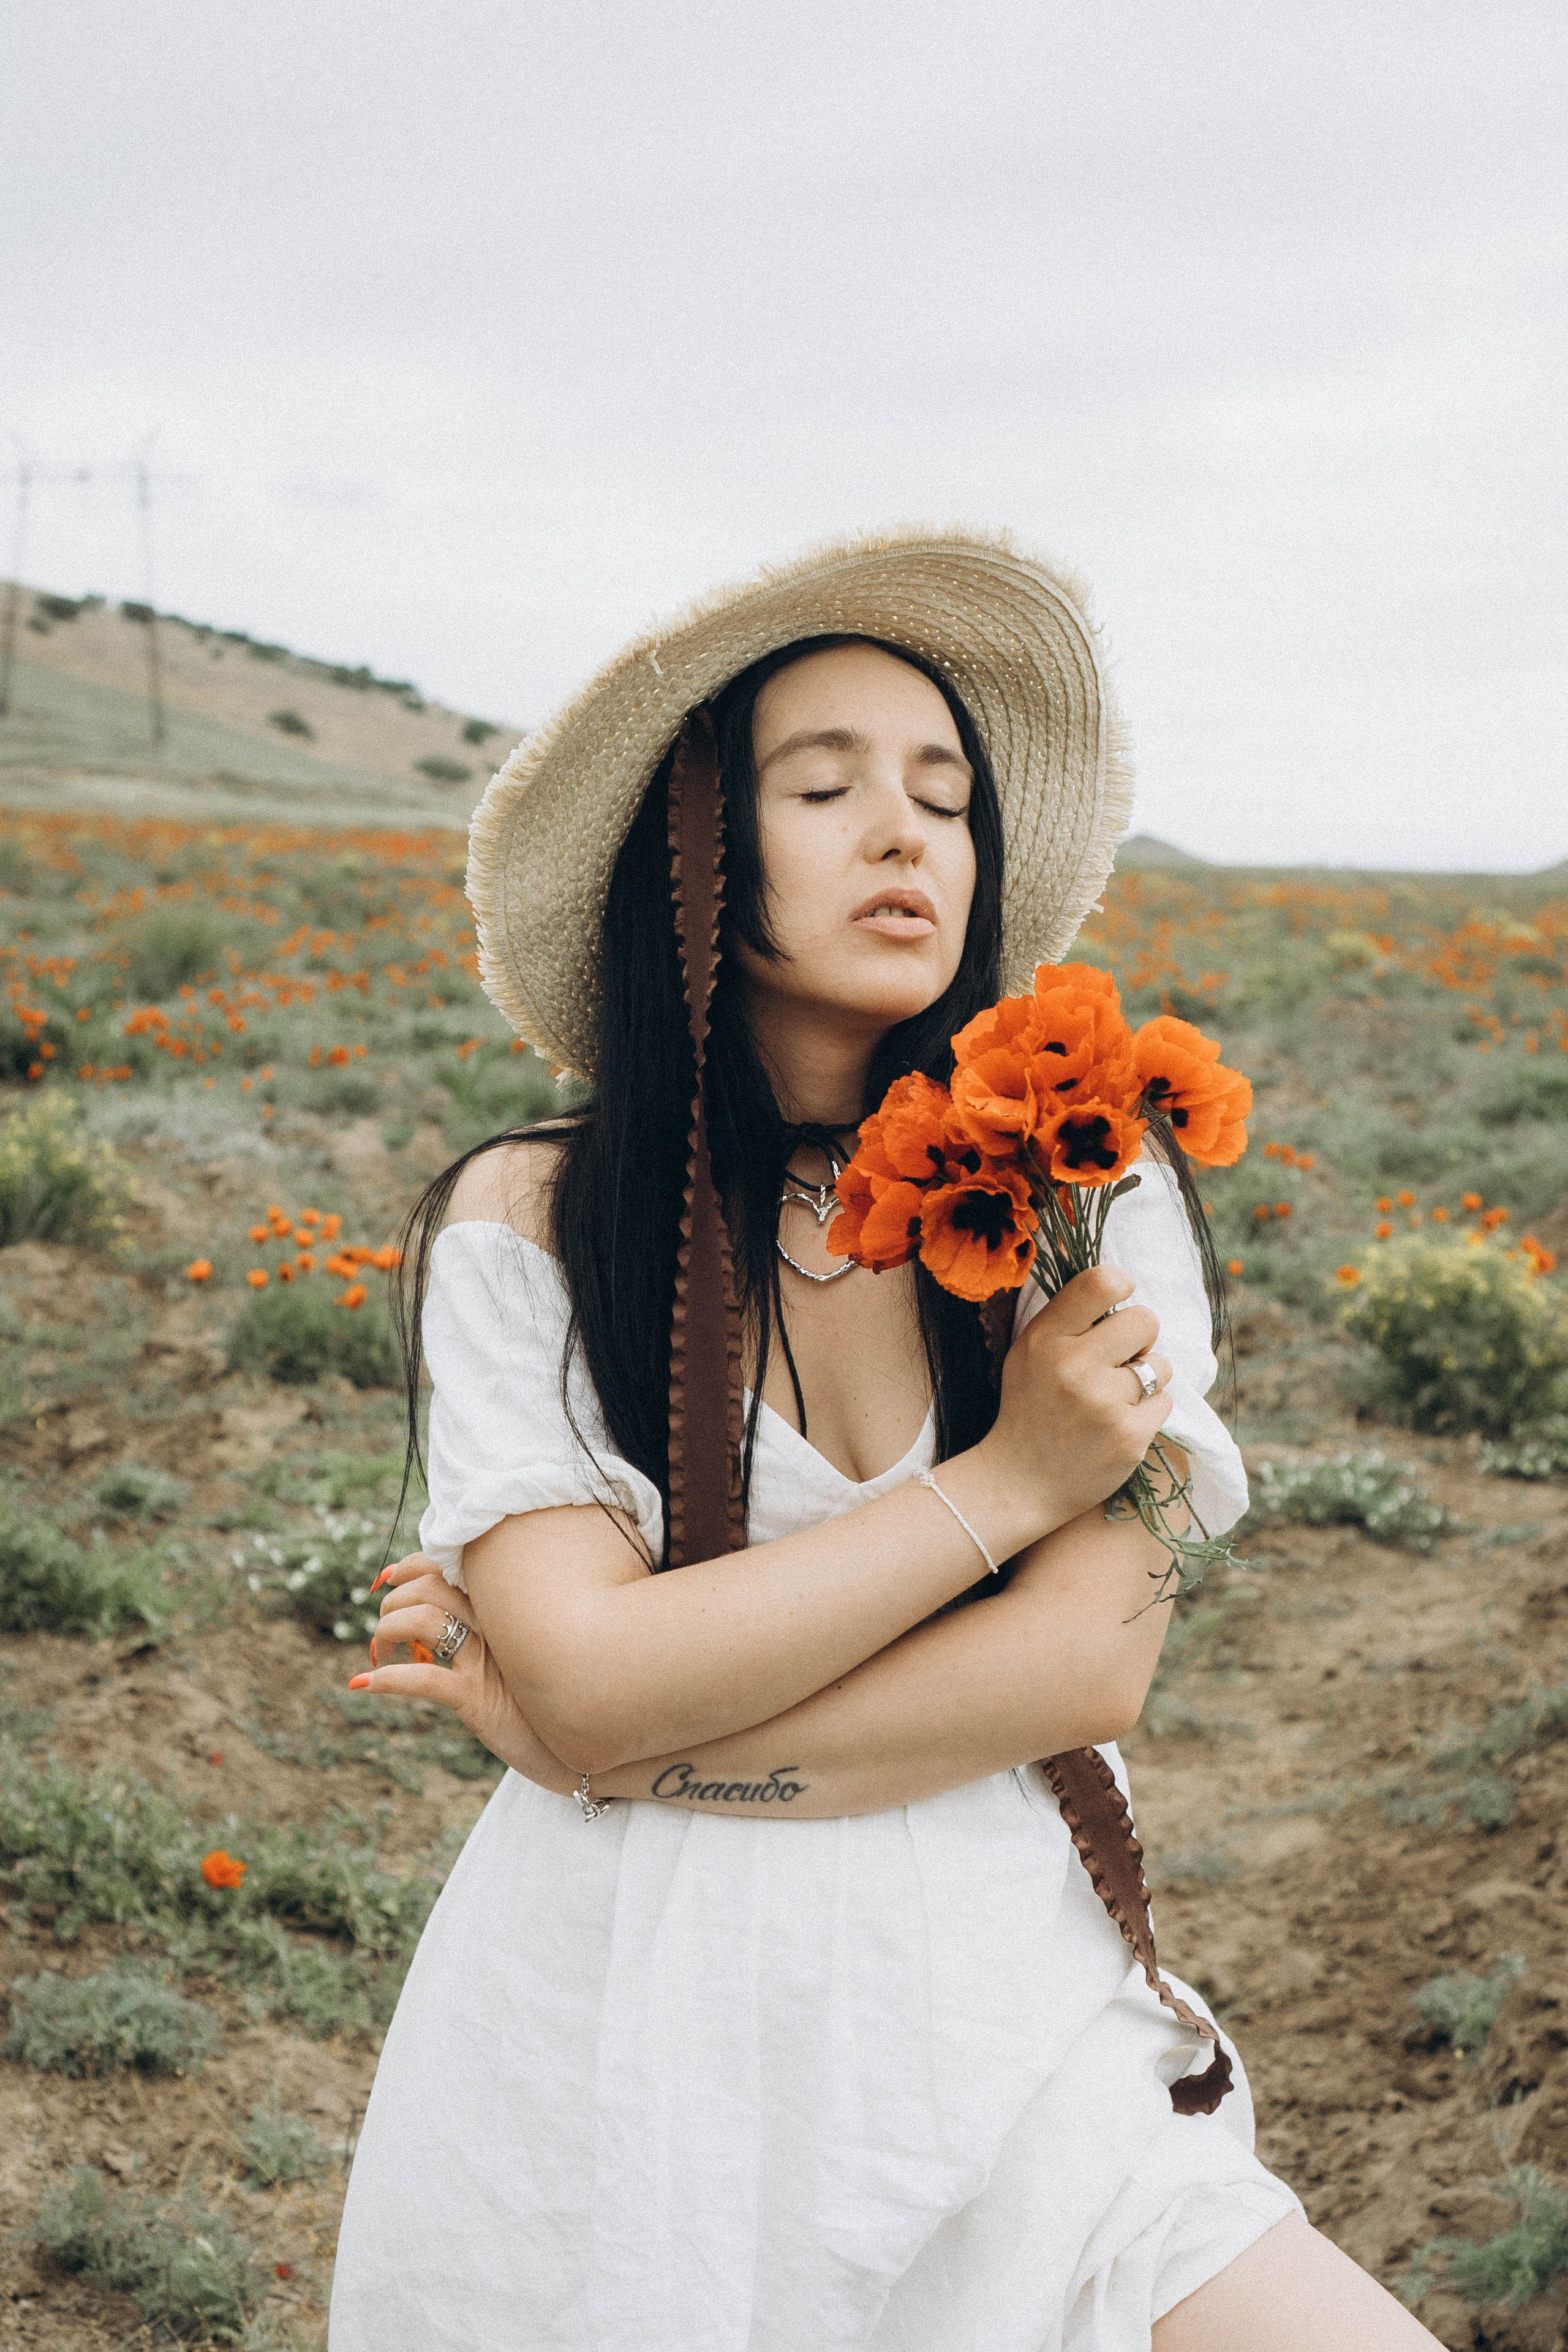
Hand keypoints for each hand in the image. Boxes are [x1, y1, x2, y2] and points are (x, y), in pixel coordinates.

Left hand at [348, 1553, 576, 1794]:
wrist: (587, 1750)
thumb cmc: (549, 1704)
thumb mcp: (519, 1661)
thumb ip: (493, 1632)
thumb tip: (440, 1621)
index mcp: (505, 1609)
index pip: (450, 1565)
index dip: (408, 1566)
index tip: (384, 1580)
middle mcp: (498, 1625)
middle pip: (429, 1587)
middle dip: (391, 1604)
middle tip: (382, 1636)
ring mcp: (490, 1662)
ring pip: (424, 1620)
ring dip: (385, 1632)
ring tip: (375, 1654)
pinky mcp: (483, 1701)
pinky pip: (428, 1679)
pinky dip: (389, 1679)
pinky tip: (364, 1684)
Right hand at [979, 1264, 1172, 1534]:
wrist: (1019, 1481)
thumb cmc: (1030, 1407)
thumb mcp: (1029, 1351)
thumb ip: (1068, 1316)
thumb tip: (1120, 1278)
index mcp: (1045, 1338)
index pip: (1102, 1282)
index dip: (1121, 1285)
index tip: (1118, 1299)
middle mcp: (1074, 1366)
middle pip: (1145, 1320)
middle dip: (1138, 1338)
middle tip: (1117, 1359)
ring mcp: (1103, 1404)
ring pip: (1160, 1364)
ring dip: (1147, 1378)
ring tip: (1115, 1396)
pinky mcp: (1128, 1437)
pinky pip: (1166, 1402)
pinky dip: (1148, 1412)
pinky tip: (1118, 1424)